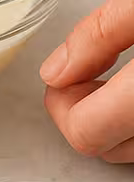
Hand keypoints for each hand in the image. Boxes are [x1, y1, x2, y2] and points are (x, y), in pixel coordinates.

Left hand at [42, 0, 133, 161]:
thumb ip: (101, 33)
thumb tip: (55, 71)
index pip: (85, 133)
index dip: (61, 104)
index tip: (65, 72)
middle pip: (107, 148)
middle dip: (87, 111)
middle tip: (96, 69)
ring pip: (132, 148)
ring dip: (116, 120)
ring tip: (126, 74)